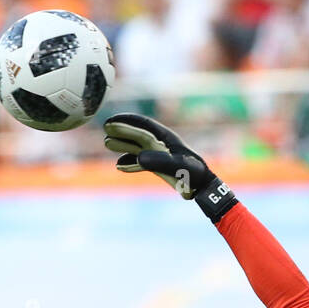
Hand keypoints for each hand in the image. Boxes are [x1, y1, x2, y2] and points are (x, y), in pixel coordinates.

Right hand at [103, 113, 236, 222]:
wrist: (202, 186)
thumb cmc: (193, 174)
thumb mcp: (177, 166)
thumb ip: (159, 161)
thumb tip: (139, 157)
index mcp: (165, 137)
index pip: (143, 125)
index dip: (127, 121)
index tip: (111, 121)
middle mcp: (161, 143)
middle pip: (137, 134)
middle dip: (122, 130)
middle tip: (106, 127)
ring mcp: (160, 155)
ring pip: (137, 147)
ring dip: (123, 145)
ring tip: (107, 143)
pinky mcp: (160, 167)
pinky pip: (142, 162)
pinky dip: (131, 163)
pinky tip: (120, 166)